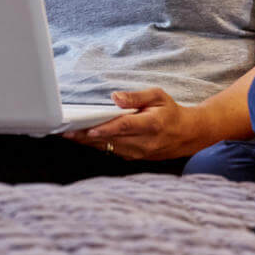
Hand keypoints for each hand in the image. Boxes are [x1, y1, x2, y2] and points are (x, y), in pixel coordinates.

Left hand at [64, 88, 209, 161]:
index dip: (106, 129)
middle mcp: (145, 142)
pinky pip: (113, 152)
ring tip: (70, 135)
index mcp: (152, 124)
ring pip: (109, 148)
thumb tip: (115, 98)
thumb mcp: (158, 96)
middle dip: (87, 136)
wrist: (187, 134)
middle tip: (67, 131)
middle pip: (112, 140)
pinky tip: (84, 139)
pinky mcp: (135, 157)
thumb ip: (136, 96)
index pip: (125, 127)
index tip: (88, 129)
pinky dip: (98, 145)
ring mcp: (140, 153)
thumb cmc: (171, 112)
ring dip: (89, 142)